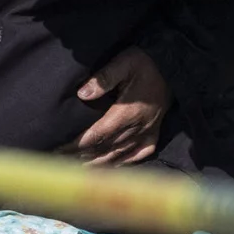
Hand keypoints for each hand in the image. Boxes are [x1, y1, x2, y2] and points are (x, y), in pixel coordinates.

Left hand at [72, 46, 169, 165]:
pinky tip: (112, 167)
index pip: (98, 135)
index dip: (78, 145)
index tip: (60, 150)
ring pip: (120, 154)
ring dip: (100, 164)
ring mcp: (147, 132)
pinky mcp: (154, 133)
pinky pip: (139, 154)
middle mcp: (137, 127)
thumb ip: (103, 78)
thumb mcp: (123, 63)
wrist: (173, 66)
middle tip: (62, 162)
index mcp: (127, 112)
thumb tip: (82, 93)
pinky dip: (124, 162)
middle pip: (105, 148)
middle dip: (82, 157)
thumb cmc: (144, 63)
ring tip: (80, 170)